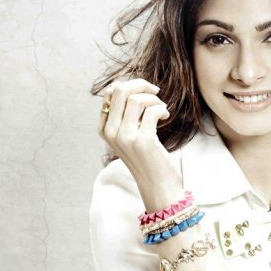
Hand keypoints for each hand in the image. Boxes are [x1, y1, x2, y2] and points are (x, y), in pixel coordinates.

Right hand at [97, 78, 182, 210]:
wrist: (157, 185)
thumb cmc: (146, 158)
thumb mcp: (129, 135)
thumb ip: (125, 115)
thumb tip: (134, 86)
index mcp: (104, 129)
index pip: (111, 93)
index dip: (131, 85)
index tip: (145, 92)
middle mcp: (111, 132)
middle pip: (120, 90)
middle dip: (141, 84)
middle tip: (155, 92)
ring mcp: (125, 137)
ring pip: (137, 99)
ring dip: (154, 99)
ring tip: (161, 108)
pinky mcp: (143, 141)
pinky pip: (152, 110)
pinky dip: (162, 109)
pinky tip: (165, 116)